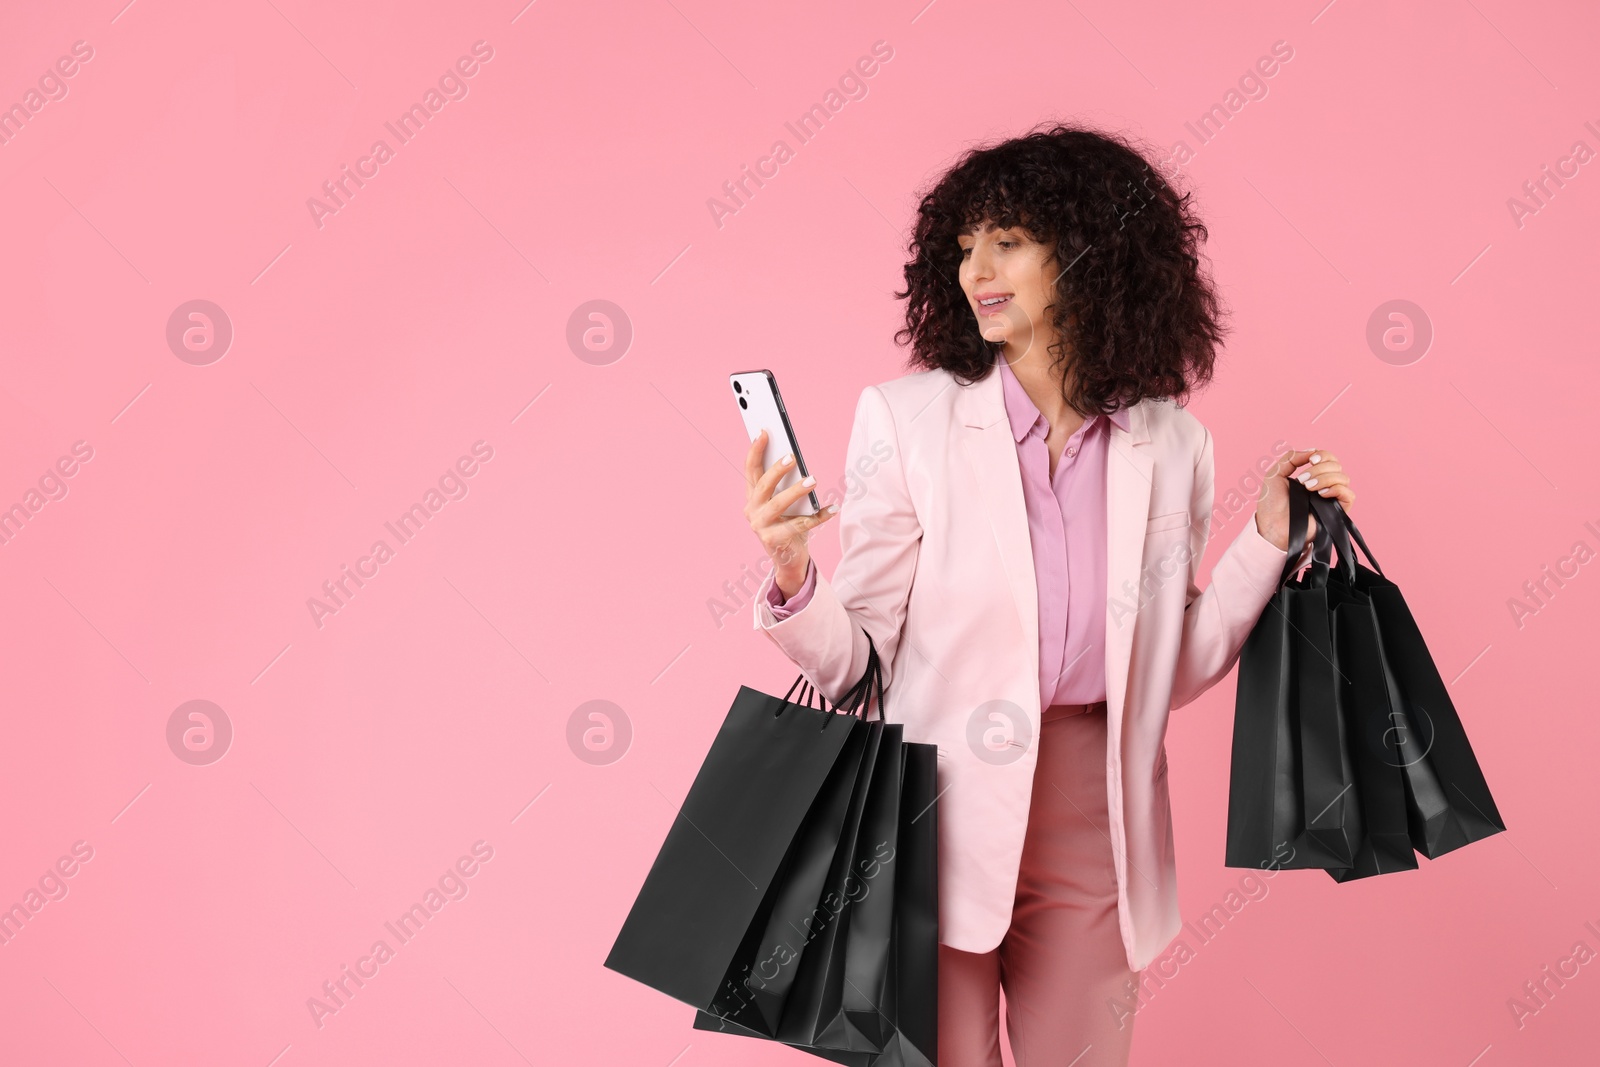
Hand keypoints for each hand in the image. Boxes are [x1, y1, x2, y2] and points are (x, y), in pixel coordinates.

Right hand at [744, 429, 838, 596]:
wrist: (787, 560)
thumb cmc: (787, 525)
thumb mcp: (783, 503)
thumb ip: (783, 484)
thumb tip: (794, 459)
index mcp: (752, 498)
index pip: (750, 470)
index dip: (755, 451)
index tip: (764, 432)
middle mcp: (752, 511)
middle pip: (763, 486)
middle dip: (777, 470)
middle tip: (792, 457)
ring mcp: (760, 527)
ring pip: (778, 505)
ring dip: (796, 491)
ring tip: (813, 480)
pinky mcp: (774, 541)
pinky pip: (800, 526)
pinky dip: (819, 516)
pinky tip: (833, 508)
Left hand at [1254, 448, 1355, 553]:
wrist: (1272, 526)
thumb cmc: (1271, 503)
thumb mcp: (1275, 474)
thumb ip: (1291, 458)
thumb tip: (1312, 451)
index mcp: (1312, 476)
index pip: (1329, 458)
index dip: (1323, 455)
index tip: (1311, 460)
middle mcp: (1324, 485)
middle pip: (1337, 466)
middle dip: (1320, 468)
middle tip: (1303, 480)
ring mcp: (1331, 499)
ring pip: (1343, 478)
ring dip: (1325, 478)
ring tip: (1308, 488)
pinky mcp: (1337, 512)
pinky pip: (1349, 494)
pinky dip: (1337, 489)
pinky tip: (1321, 494)